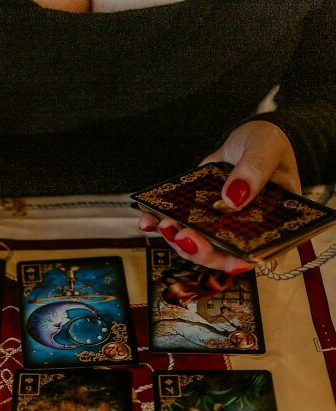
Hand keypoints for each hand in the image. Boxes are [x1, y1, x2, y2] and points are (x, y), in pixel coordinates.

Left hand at [138, 120, 301, 272]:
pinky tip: (148, 220)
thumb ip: (254, 171)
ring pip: (197, 246)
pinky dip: (160, 224)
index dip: (241, 262)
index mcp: (271, 224)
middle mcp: (243, 233)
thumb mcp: (266, 149)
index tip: (229, 263)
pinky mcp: (198, 217)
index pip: (257, 253)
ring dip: (177, 239)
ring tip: (164, 223)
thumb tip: (232, 200)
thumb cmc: (269, 145)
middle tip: (183, 236)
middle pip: (220, 255)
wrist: (249, 138)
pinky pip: (180, 226)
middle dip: (199, 250)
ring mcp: (218, 228)